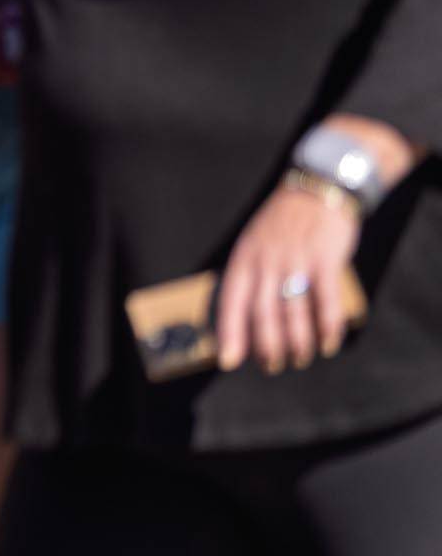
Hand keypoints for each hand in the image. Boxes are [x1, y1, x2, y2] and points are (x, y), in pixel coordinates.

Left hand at [217, 184, 361, 373]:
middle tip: (272, 366)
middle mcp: (267, 262)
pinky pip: (326, 300)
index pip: (231, 301)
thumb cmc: (282, 222)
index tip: (229, 360)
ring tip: (299, 359)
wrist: (317, 190)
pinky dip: (327, 327)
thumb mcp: (253, 242)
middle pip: (264, 313)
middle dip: (267, 346)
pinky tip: (327, 344)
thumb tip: (243, 315)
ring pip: (294, 312)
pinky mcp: (325, 260)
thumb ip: (249, 274)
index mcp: (244, 258)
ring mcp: (297, 261)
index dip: (230, 333)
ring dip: (297, 342)